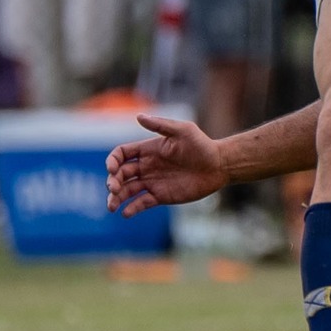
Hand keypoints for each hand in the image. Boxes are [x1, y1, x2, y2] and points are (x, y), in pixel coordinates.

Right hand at [106, 114, 226, 215]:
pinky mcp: (160, 196)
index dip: (112, 161)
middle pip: (120, 174)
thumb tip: (138, 116)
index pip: (121, 154)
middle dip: (112, 182)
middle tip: (113, 189)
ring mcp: (152, 182)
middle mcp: (147, 166)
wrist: (219, 166)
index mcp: (148, 150)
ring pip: (127, 191)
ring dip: (116, 198)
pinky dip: (132, 208)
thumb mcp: (182, 131)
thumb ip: (160, 125)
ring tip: (111, 207)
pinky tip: (126, 213)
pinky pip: (141, 203)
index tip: (112, 169)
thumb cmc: (201, 145)